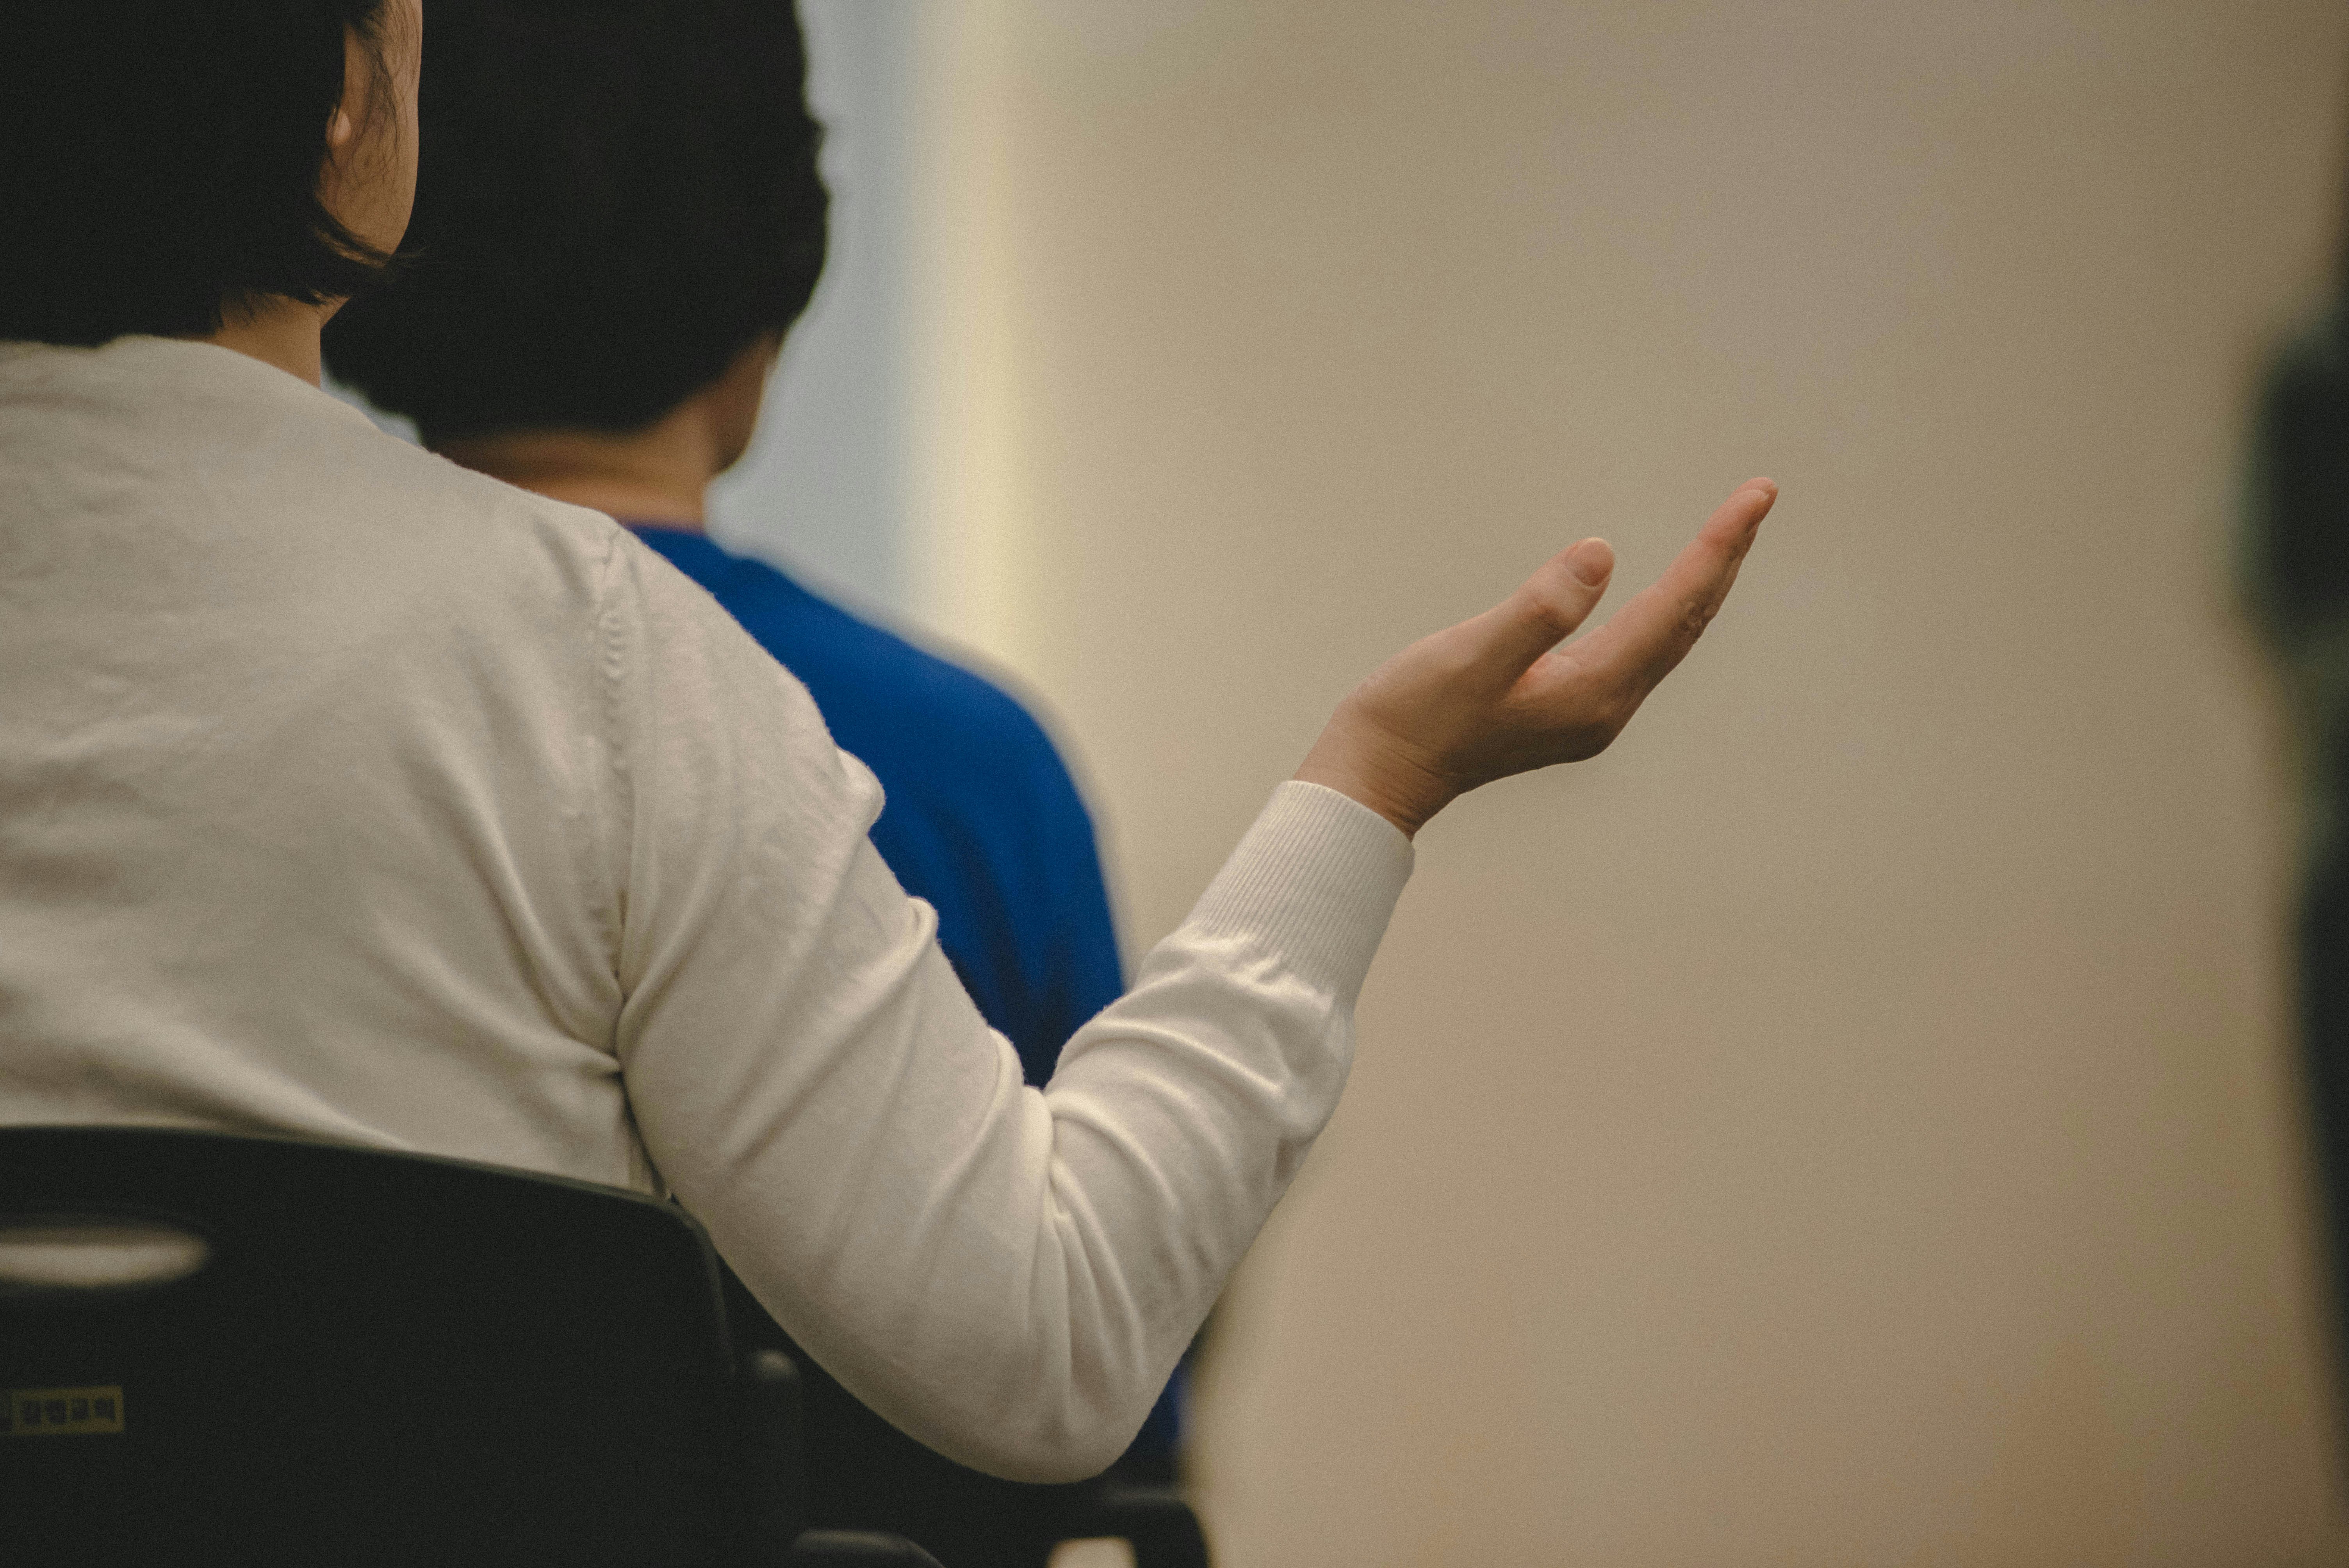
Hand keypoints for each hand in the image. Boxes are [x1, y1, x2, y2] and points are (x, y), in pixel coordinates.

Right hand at [1294, 478, 1775, 837]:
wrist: (1377, 775)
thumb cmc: (1416, 716)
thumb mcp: (1473, 656)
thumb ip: (1539, 609)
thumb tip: (1601, 555)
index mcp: (1594, 692)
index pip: (1677, 606)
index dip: (1719, 546)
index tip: (1756, 495)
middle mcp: (1605, 707)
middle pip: (1687, 621)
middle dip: (1725, 557)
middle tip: (1759, 496)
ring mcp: (1589, 711)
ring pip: (1667, 635)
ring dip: (1701, 582)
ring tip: (1729, 534)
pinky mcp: (1566, 706)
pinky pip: (1638, 646)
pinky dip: (1665, 607)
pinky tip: (1667, 592)